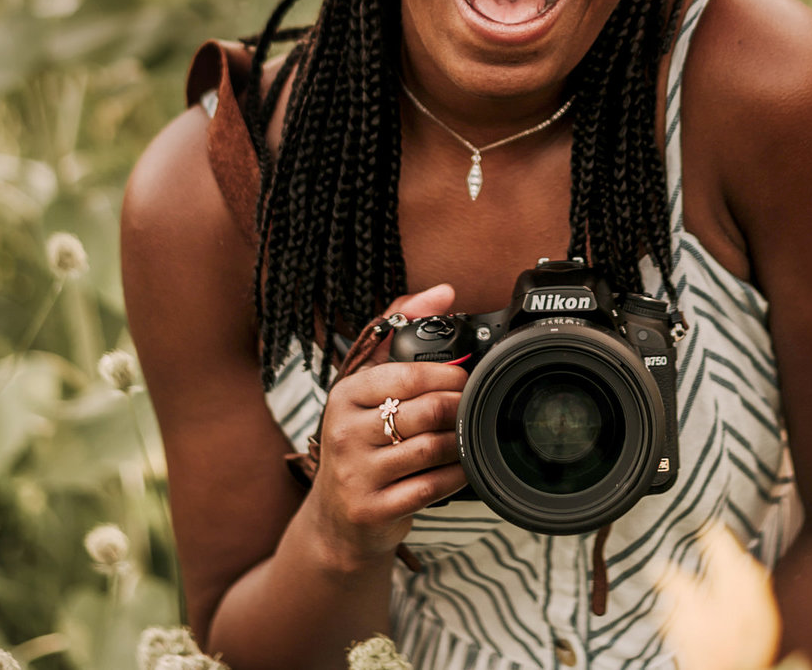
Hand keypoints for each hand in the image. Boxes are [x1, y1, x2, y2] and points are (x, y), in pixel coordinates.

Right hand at [300, 284, 468, 569]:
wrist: (337, 519)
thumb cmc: (360, 443)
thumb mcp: (367, 385)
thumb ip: (399, 330)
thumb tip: (443, 293)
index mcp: (345, 395)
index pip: (408, 375)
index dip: (450, 376)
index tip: (465, 380)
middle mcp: (344, 432)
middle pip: (427, 411)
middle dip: (460, 409)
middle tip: (473, 409)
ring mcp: (356, 474)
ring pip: (432, 449)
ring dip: (460, 443)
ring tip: (466, 437)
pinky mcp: (373, 509)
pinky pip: (431, 487)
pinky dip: (455, 476)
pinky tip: (459, 469)